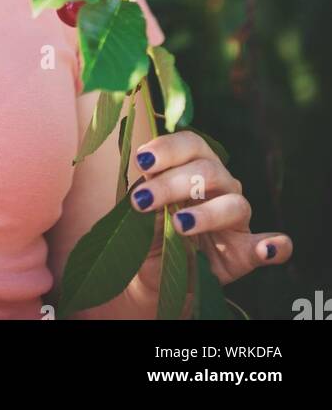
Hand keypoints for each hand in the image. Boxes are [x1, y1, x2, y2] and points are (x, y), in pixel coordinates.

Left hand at [129, 130, 292, 291]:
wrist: (158, 272)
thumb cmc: (152, 230)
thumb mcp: (143, 211)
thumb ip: (147, 197)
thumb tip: (144, 189)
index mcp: (195, 166)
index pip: (191, 144)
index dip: (168, 148)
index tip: (142, 161)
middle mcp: (221, 186)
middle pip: (208, 171)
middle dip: (173, 183)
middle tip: (142, 201)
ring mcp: (236, 219)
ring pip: (233, 204)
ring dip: (206, 214)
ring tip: (179, 225)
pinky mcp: (246, 252)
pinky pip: (267, 247)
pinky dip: (274, 247)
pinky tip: (268, 250)